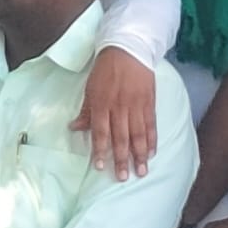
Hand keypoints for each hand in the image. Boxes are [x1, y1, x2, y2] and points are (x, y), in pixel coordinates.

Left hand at [70, 47, 155, 180]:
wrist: (128, 50)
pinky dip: (152, 140)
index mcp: (102, 104)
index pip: (100, 132)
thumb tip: (75, 128)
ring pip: (138, 135)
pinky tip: (152, 153)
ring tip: (141, 171)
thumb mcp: (90, 88)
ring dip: (140, 155)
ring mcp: (136, 106)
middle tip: (122, 177)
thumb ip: (86, 111)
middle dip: (121, 159)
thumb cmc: (105, 70)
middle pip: (121, 138)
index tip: (100, 167)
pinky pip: (151, 125)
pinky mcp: (149, 102)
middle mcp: (119, 107)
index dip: (100, 150)